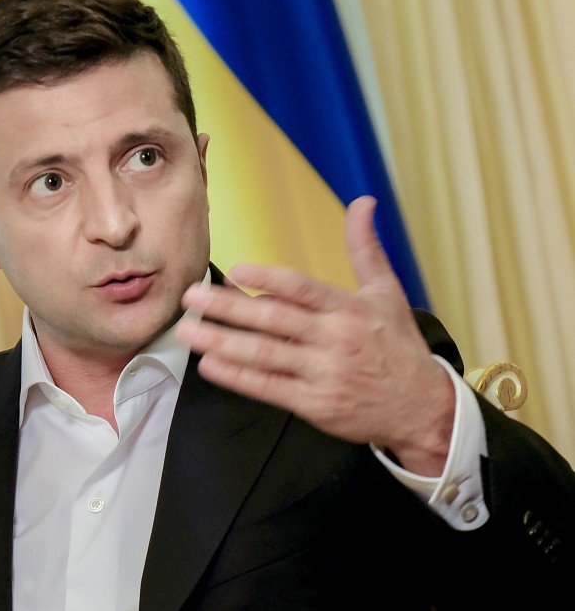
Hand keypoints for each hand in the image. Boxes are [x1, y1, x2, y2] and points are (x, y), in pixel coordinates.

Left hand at [176, 196, 454, 475]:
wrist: (422, 408)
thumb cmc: (398, 346)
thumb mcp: (387, 293)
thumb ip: (366, 248)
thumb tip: (364, 202)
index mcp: (349, 309)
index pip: (302, 289)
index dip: (268, 279)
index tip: (235, 272)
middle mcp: (335, 340)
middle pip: (274, 320)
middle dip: (228, 308)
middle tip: (191, 297)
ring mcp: (324, 374)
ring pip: (264, 355)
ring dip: (222, 342)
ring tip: (188, 331)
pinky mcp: (315, 405)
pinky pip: (269, 388)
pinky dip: (237, 377)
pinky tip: (210, 364)